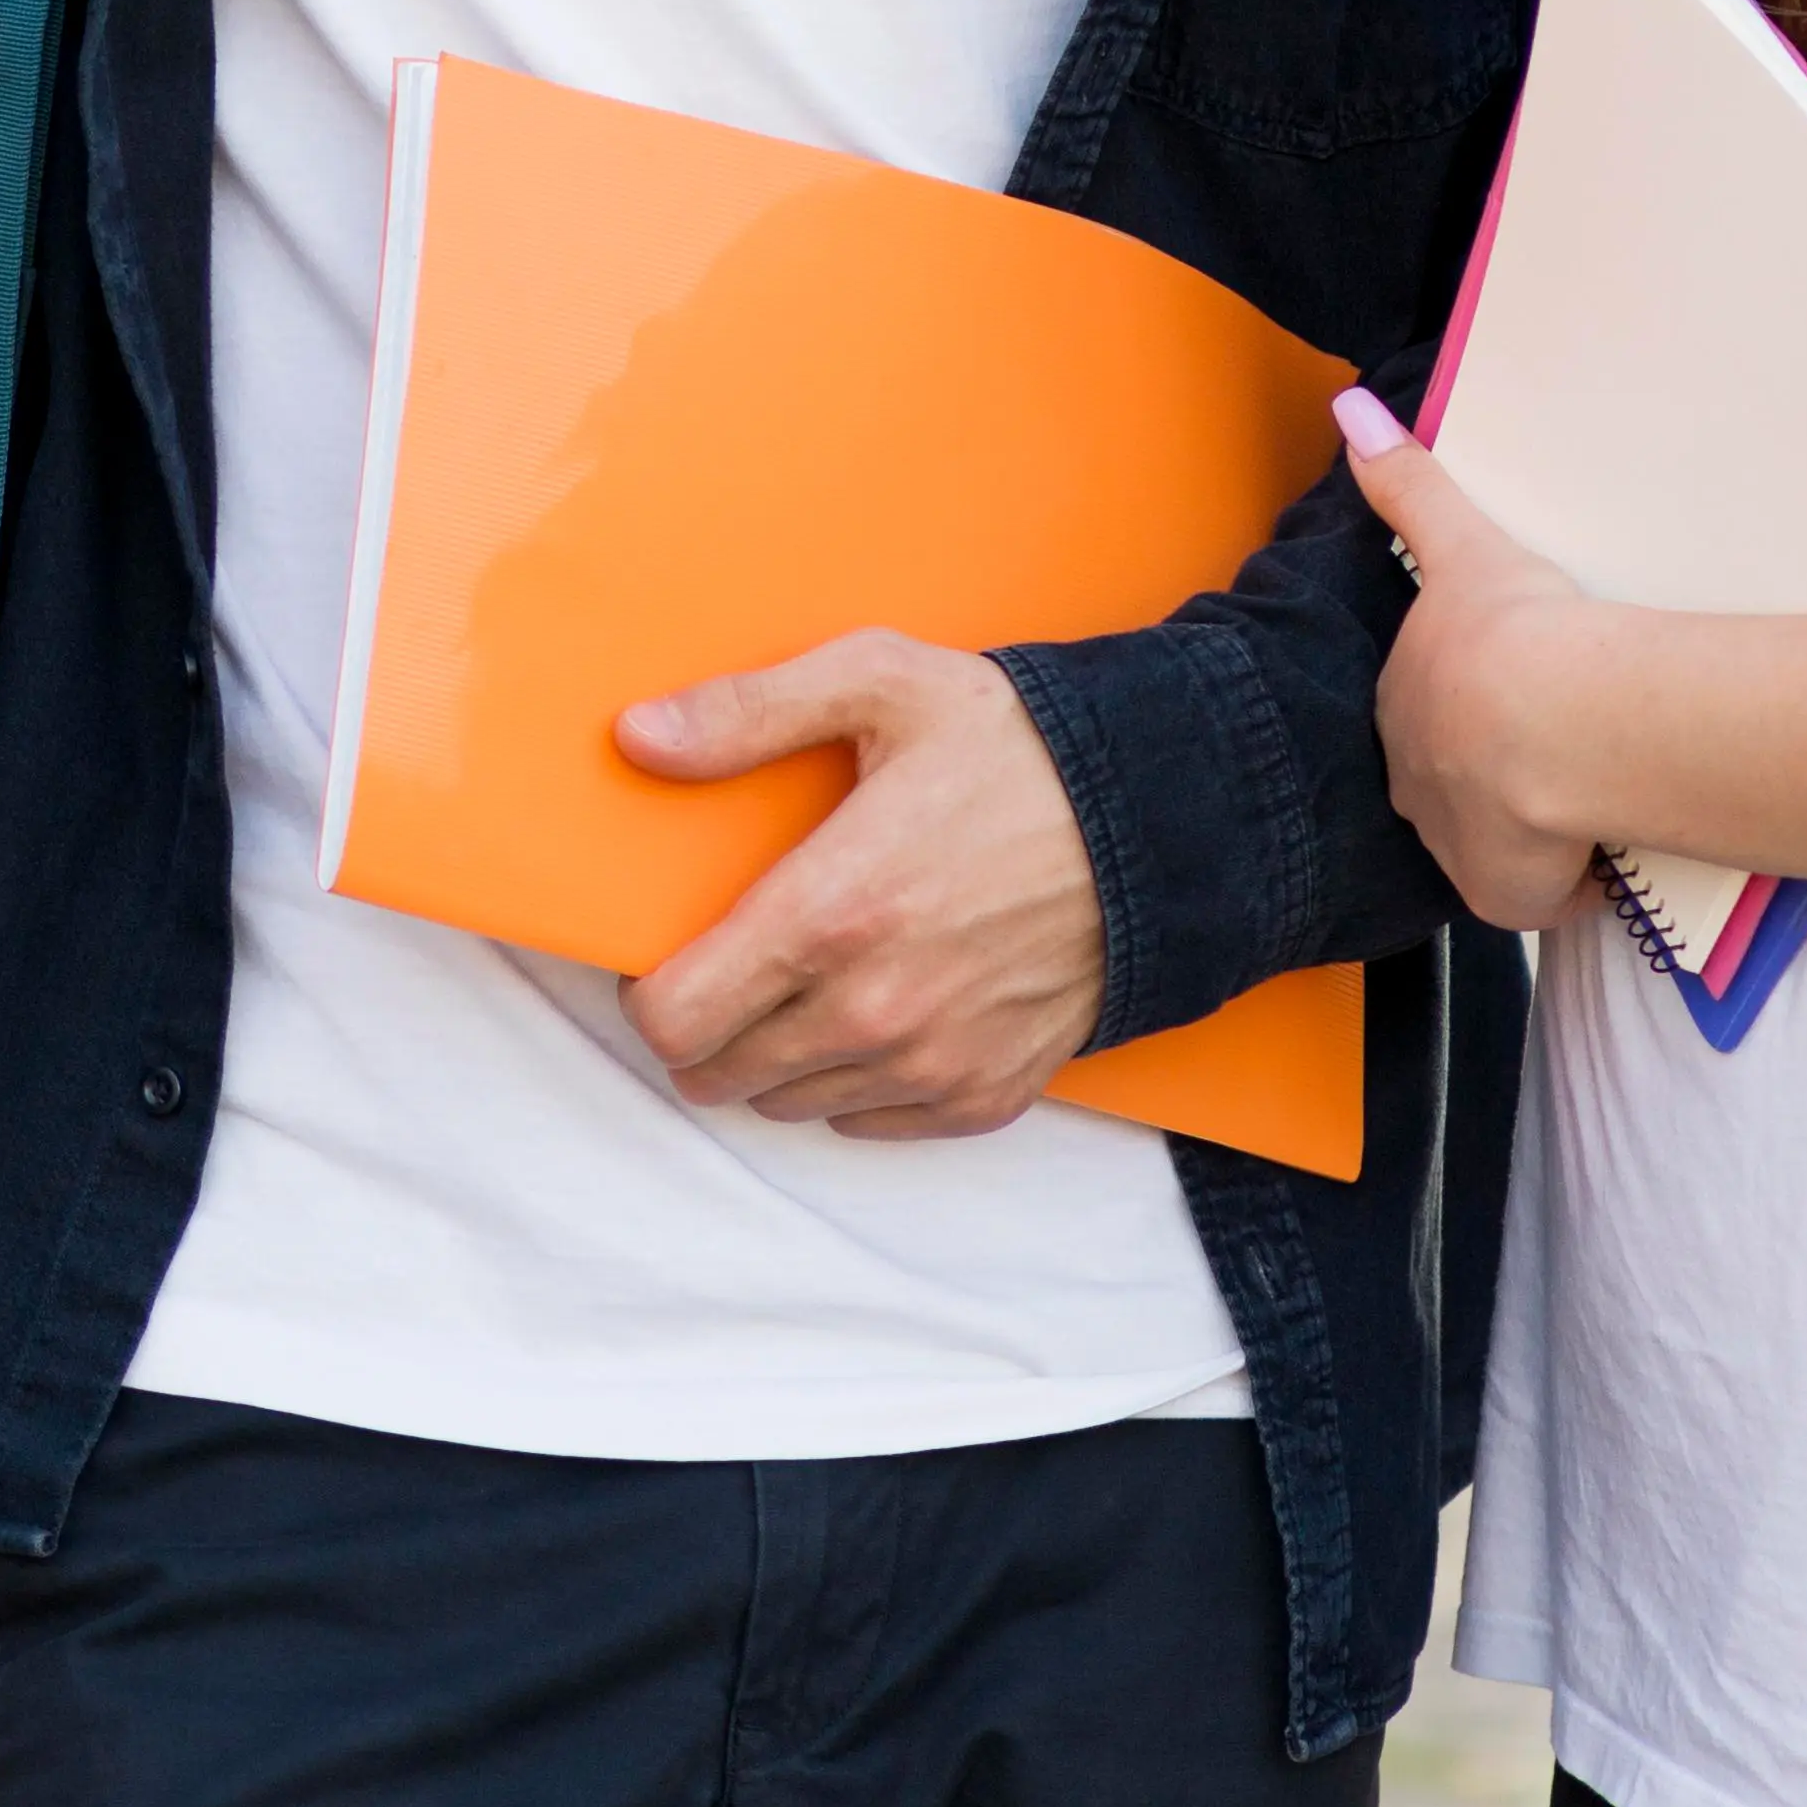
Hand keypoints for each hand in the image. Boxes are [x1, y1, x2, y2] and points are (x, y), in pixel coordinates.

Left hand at [607, 631, 1109, 1135]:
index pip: (676, 1017)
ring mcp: (934, 1062)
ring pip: (790, 1102)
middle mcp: (876, 1008)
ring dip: (776, 1058)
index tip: (666, 959)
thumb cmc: (1019, 748)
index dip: (650, 994)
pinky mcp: (987, 1093)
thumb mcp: (881, 683)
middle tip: (726, 973)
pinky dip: (854, 1083)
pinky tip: (872, 1015)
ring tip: (800, 987)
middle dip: (704, 1029)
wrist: (1169, 821)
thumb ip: (747, 711)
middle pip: (721, 1073)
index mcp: (830, 912)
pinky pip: (871, 1122)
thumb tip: (637, 737)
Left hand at [1340, 388, 1609, 929]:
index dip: (1473, 705)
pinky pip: (1536, 894)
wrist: (1551, 719)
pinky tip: (1608, 853)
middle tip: (1563, 749)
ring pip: (1494, 838)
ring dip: (1534, 828)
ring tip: (1590, 800)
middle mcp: (1415, 776)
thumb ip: (1406, 482)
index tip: (1516, 699)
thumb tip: (1346, 409)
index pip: (1430, 707)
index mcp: (1406, 699)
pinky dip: (1570, 881)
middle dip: (1497, 772)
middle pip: (1456, 778)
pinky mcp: (1501, 896)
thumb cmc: (1510, 628)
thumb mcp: (1458, 544)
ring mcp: (1454, 841)